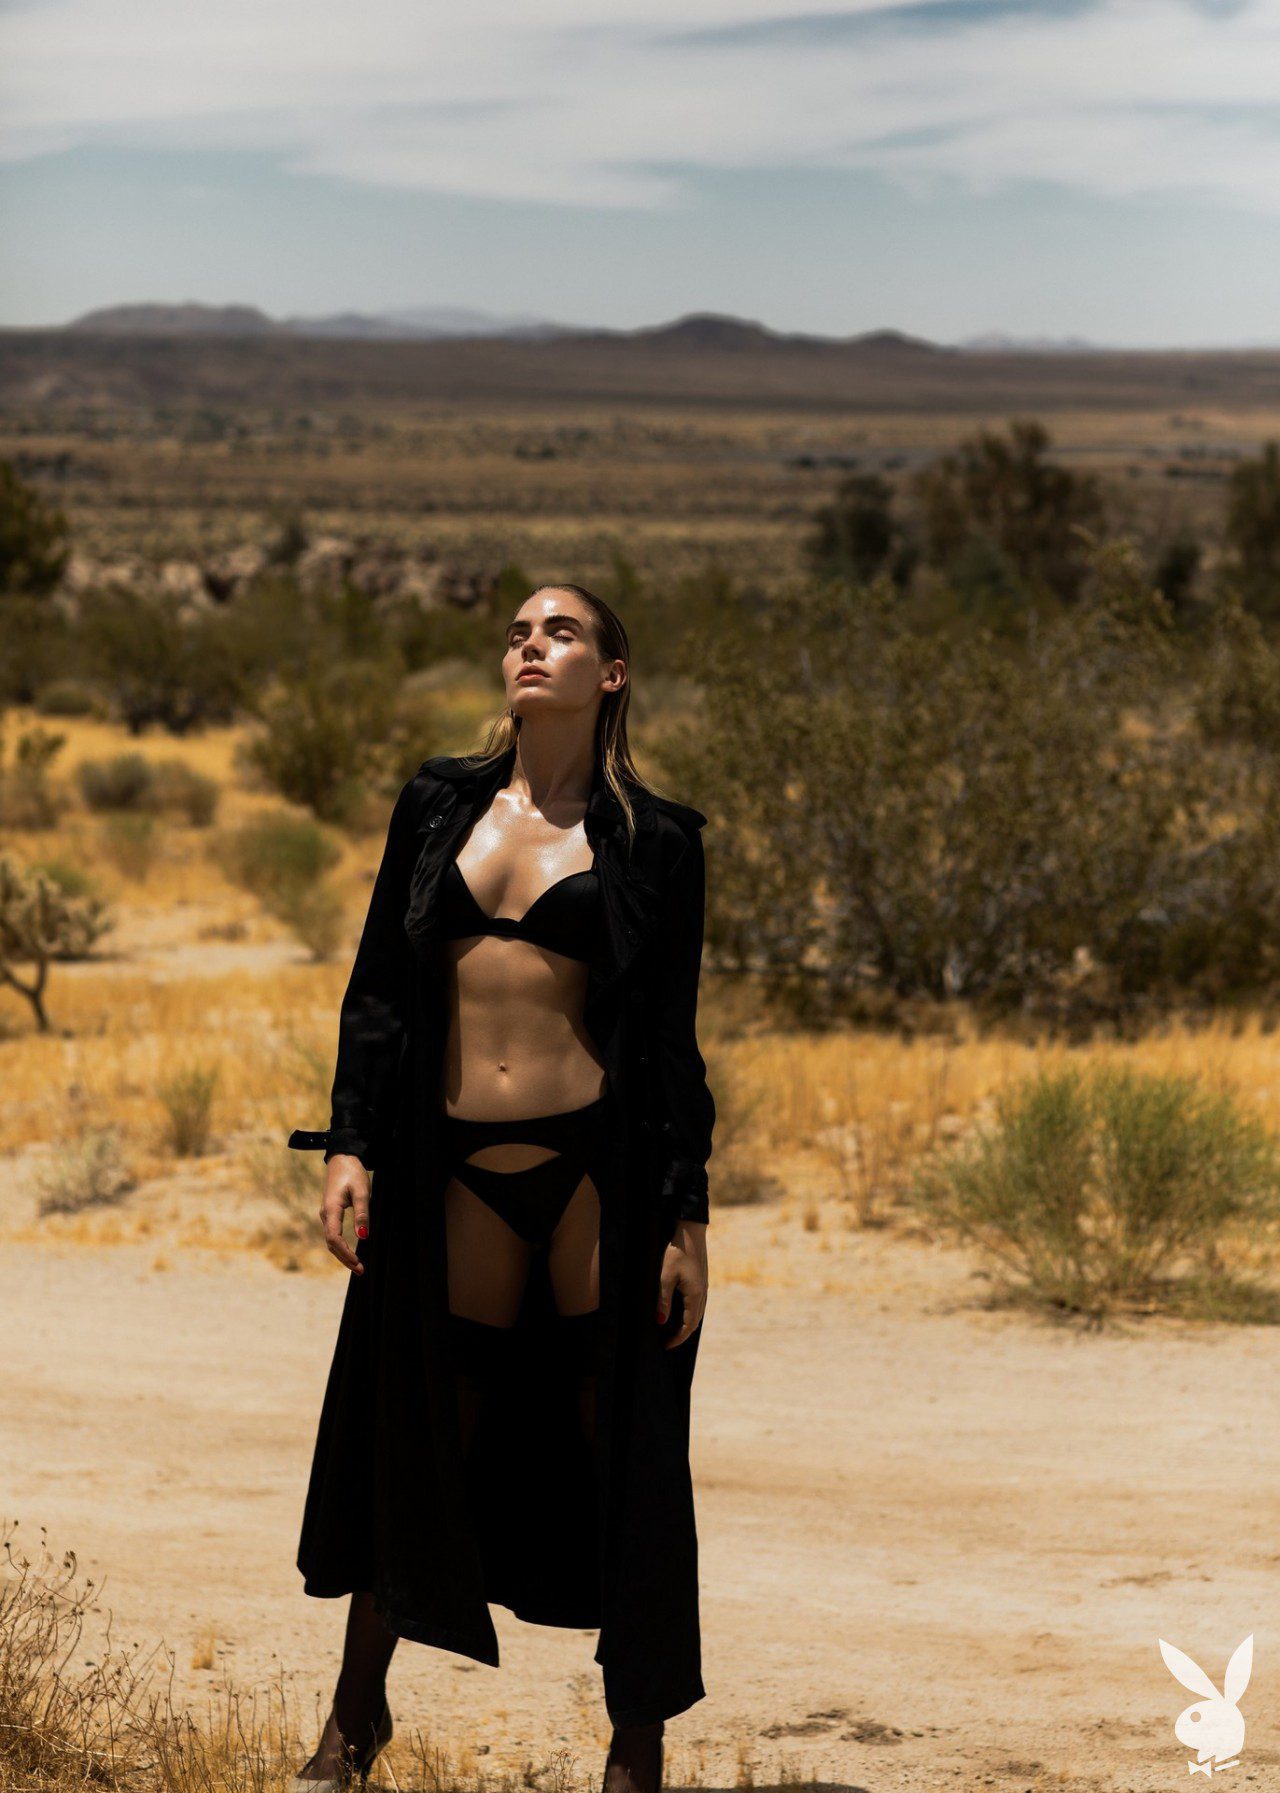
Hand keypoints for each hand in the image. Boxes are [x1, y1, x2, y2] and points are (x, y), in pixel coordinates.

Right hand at [320, 1154, 370, 1272]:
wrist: (342, 1158)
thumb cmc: (353, 1173)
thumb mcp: (361, 1192)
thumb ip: (362, 1214)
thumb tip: (364, 1236)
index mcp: (331, 1209)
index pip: (334, 1238)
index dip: (345, 1253)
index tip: (358, 1263)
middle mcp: (325, 1214)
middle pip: (331, 1243)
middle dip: (345, 1258)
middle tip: (361, 1270)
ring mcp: (326, 1214)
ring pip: (331, 1240)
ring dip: (343, 1254)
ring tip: (357, 1265)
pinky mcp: (331, 1213)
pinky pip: (333, 1234)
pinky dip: (341, 1246)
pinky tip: (350, 1252)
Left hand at [657, 1220, 707, 1348]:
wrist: (690, 1232)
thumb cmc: (676, 1253)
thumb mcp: (665, 1277)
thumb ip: (663, 1300)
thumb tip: (661, 1321)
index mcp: (695, 1295)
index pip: (689, 1326)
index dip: (678, 1338)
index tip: (667, 1346)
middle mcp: (703, 1294)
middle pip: (695, 1322)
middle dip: (682, 1334)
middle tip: (668, 1341)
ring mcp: (704, 1287)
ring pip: (698, 1313)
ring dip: (687, 1324)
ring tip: (673, 1330)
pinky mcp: (702, 1280)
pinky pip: (698, 1304)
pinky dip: (690, 1313)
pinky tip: (681, 1312)